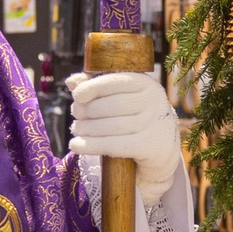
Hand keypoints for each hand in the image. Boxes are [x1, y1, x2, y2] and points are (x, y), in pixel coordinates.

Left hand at [66, 69, 182, 188]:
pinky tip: (76, 146)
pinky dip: (92, 146)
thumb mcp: (122, 99)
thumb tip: (71, 82)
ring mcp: (155, 125)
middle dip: (88, 110)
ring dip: (87, 128)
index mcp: (147, 85)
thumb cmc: (136, 119)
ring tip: (75, 129)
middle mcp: (154, 102)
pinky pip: (116, 146)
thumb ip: (98, 88)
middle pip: (114, 105)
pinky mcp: (151, 147)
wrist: (161, 150)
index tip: (77, 95)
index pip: (118, 81)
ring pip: (113, 126)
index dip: (94, 87)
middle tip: (75, 115)